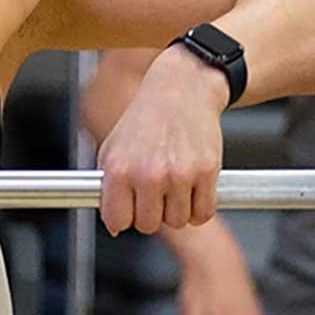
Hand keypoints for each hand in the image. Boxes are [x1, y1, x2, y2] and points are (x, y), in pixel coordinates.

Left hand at [96, 48, 227, 234]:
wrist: (181, 89)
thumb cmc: (146, 119)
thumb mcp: (113, 148)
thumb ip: (108, 186)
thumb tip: (114, 223)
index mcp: (120, 169)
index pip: (117, 221)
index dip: (124, 218)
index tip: (129, 209)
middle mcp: (148, 174)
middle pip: (148, 226)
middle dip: (152, 213)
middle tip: (155, 193)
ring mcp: (179, 175)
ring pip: (177, 221)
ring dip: (176, 209)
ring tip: (173, 184)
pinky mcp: (206, 172)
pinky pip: (203, 213)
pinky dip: (199, 208)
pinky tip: (192, 190)